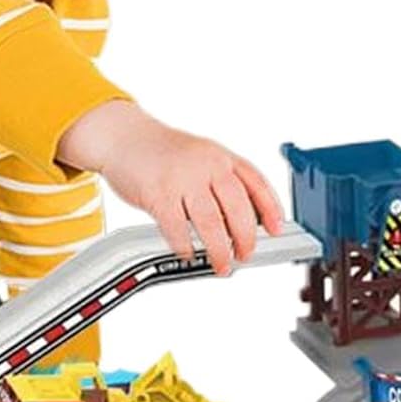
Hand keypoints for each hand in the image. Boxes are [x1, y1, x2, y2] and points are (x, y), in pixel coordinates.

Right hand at [57, 101, 284, 274]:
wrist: (123, 137)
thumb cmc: (162, 152)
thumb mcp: (201, 156)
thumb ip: (221, 181)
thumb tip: (243, 219)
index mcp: (221, 156)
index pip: (256, 183)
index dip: (271, 208)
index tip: (277, 230)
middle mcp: (206, 165)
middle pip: (238, 208)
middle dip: (246, 237)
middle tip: (245, 254)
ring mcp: (182, 179)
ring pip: (211, 223)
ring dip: (219, 250)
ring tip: (222, 264)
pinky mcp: (158, 193)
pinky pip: (178, 228)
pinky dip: (185, 246)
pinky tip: (188, 253)